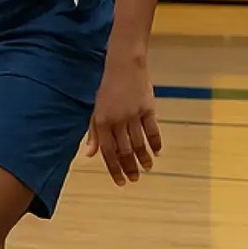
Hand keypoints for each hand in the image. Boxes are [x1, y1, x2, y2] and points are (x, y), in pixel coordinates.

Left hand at [86, 55, 159, 184]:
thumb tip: (89, 154)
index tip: (120, 182)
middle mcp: (117, 120)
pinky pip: (153, 130)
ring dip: (143, 158)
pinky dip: (156, 142)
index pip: (107, 151)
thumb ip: (93, 133)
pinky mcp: (148, 108)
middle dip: (129, 168)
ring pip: (139, 143)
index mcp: (102, 121)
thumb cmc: (107, 89)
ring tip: (147, 168)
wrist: (124, 66)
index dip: (114, 168)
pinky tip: (158, 152)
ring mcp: (133, 115)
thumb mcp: (96, 110)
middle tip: (134, 180)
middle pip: (125, 150)